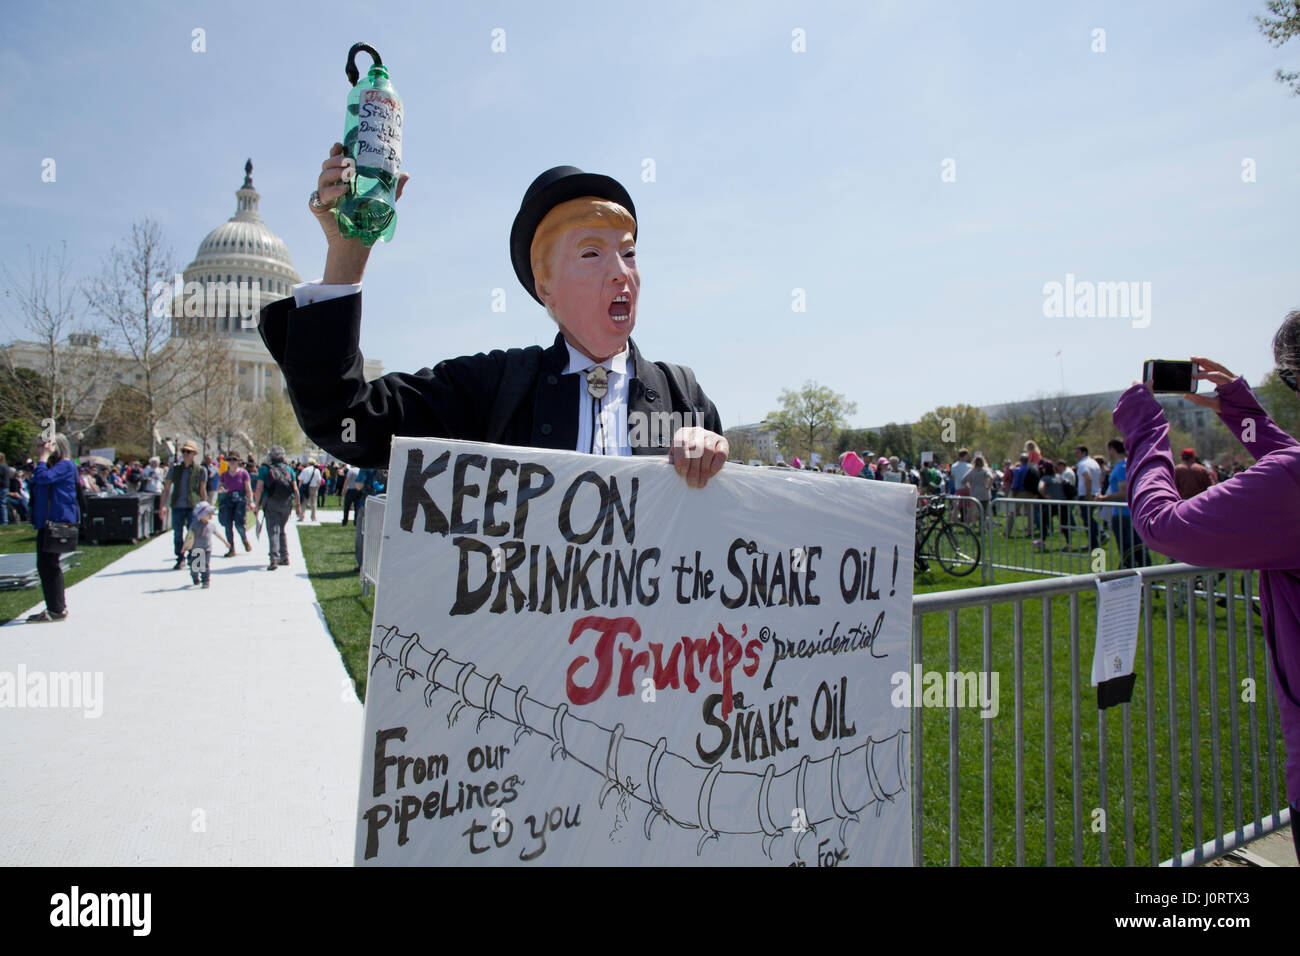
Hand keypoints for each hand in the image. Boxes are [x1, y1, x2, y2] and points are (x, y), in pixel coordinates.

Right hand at [313, 143, 409, 282]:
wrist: (357, 243)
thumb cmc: (368, 222)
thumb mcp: (383, 201)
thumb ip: (392, 187)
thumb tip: (406, 174)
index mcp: (343, 180)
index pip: (337, 161)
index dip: (337, 151)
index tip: (341, 145)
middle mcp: (331, 186)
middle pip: (327, 165)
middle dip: (336, 160)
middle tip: (348, 162)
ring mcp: (323, 196)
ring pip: (322, 176)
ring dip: (335, 173)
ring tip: (349, 175)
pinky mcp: (317, 207)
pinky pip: (320, 195)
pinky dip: (332, 191)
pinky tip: (344, 191)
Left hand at [669, 427, 727, 488]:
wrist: (704, 450)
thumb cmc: (687, 456)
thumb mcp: (677, 456)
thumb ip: (672, 460)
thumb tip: (666, 466)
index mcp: (683, 433)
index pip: (681, 443)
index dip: (681, 459)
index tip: (681, 474)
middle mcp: (697, 432)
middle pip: (695, 448)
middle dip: (693, 468)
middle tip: (692, 483)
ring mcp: (711, 435)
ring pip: (708, 451)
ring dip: (704, 469)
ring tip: (701, 482)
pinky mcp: (723, 442)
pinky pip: (720, 454)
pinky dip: (716, 465)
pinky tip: (710, 474)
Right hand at [1178, 356, 1234, 414]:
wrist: (1246, 411)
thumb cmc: (1232, 409)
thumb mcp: (1216, 405)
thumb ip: (1200, 400)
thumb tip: (1187, 395)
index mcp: (1232, 384)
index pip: (1216, 375)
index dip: (1203, 375)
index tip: (1192, 377)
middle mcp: (1233, 378)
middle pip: (1217, 366)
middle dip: (1204, 361)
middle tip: (1191, 358)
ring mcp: (1232, 377)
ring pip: (1218, 366)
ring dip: (1206, 363)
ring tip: (1193, 360)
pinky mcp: (1229, 379)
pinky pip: (1218, 371)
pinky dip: (1209, 369)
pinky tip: (1200, 369)